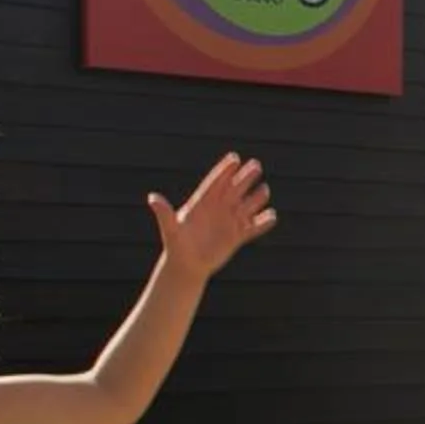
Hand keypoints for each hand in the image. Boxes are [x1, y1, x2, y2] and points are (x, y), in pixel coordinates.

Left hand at [151, 153, 276, 278]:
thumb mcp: (170, 229)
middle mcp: (218, 209)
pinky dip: (263, 223)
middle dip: (245, 178)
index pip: (215, 183)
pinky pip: (253, 228)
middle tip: (256, 165)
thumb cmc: (176, 246)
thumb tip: (152, 198)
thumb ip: (164, 213)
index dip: (224, 170)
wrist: (187, 265)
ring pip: (246, 206)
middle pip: (234, 190)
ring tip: (265, 190)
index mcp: (202, 203)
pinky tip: (272, 216)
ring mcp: (229, 222)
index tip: (234, 158)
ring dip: (256, 198)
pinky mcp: (237, 236)